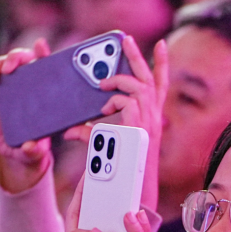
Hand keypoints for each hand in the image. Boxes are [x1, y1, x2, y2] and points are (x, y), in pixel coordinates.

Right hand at [0, 40, 53, 192]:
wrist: (18, 153)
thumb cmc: (33, 148)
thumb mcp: (36, 152)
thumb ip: (35, 151)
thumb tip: (33, 147)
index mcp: (43, 91)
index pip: (45, 66)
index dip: (43, 53)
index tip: (40, 46)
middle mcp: (26, 85)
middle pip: (21, 59)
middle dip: (14, 57)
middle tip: (10, 69)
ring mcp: (9, 88)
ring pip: (2, 65)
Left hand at [64, 37, 167, 209]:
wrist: (132, 191)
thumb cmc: (122, 170)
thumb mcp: (106, 146)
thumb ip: (91, 134)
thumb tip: (68, 130)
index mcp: (151, 117)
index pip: (160, 85)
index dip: (162, 65)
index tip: (161, 45)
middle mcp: (154, 117)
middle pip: (149, 78)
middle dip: (137, 57)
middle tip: (125, 39)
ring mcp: (150, 122)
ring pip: (139, 87)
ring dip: (119, 80)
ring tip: (103, 81)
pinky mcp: (141, 128)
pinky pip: (128, 103)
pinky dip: (114, 101)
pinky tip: (104, 108)